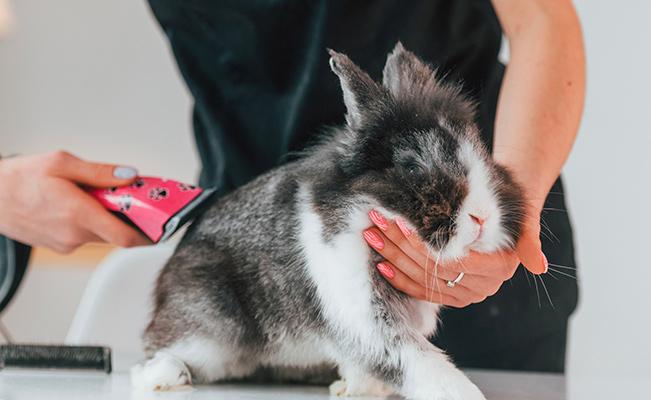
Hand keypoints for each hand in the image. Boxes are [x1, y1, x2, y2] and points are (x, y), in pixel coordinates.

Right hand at [0, 151, 149, 252]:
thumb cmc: (20, 179)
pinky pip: (85, 236)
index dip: (149, 235)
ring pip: (101, 235)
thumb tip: (130, 176)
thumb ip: (101, 172)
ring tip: (103, 197)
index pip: (126, 237)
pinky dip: (92, 223)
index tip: (163, 227)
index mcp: (79, 214)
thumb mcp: (63, 163)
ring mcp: (66, 244)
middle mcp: (75, 235)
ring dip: (109, 220)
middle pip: (117, 234)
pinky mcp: (59, 246)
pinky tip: (83, 204)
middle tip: (135, 201)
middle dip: (130, 220)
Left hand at [363, 209, 546, 306]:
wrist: (508, 212)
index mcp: (497, 270)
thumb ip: (529, 241)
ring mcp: (465, 294)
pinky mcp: (451, 293)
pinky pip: (422, 290)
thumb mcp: (525, 219)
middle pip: (432, 269)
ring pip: (423, 279)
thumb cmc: (512, 208)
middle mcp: (481, 287)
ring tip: (372, 236)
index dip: (423, 245)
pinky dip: (400, 278)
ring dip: (393, 258)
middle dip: (400, 246)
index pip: (451, 260)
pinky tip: (381, 264)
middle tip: (375, 224)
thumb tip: (537, 266)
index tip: (398, 224)